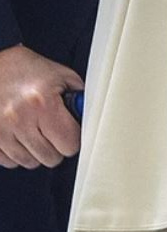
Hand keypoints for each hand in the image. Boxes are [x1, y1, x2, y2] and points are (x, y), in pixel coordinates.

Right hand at [0, 45, 83, 168]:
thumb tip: (94, 115)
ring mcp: (0, 130)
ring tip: (35, 131)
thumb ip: (80, 96)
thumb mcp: (61, 75)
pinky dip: (17, 153)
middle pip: (50, 158)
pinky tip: (19, 136)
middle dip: (56, 147)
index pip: (69, 145)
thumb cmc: (25, 68)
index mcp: (43, 103)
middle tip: (53, 131)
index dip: (73, 139)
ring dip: (36, 151)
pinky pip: (9, 162)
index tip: (70, 132)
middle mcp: (19, 118)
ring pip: (29, 162)